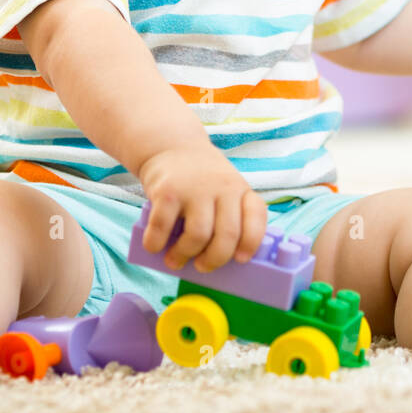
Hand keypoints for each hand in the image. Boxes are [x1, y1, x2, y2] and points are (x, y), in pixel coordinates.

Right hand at [136, 145, 268, 273]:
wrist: (171, 145)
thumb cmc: (200, 179)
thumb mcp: (224, 188)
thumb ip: (227, 216)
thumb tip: (216, 260)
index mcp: (240, 190)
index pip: (256, 217)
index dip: (251, 242)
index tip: (240, 259)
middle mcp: (222, 187)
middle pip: (227, 235)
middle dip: (214, 260)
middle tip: (202, 267)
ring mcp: (194, 189)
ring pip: (198, 236)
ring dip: (184, 255)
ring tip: (175, 260)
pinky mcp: (167, 191)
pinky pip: (163, 227)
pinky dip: (156, 244)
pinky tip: (154, 246)